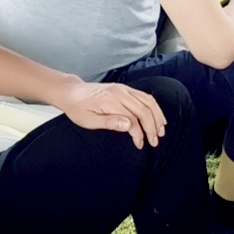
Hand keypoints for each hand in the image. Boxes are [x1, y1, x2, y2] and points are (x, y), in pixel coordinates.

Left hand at [50, 81, 167, 147]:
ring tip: (161, 130)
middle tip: (155, 141)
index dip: (140, 133)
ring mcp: (125, 89)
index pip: (134, 118)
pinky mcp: (126, 88)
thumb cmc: (78, 109)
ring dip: (157, 116)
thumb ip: (109, 122)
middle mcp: (121, 92)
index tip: (140, 145)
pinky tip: (157, 116)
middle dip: (153, 127)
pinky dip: (154, 107)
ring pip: (149, 101)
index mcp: (111, 101)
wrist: (71, 92)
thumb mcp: (88, 121)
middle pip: (145, 109)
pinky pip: (145, 96)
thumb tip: (129, 125)